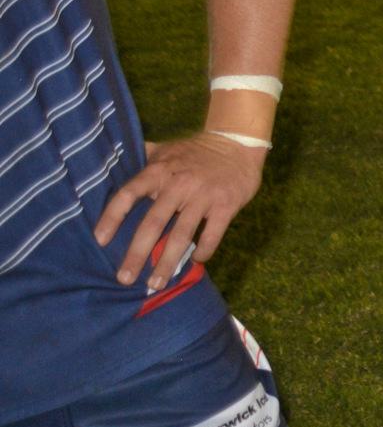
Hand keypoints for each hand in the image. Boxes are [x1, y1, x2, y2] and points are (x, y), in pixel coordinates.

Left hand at [93, 132, 265, 289]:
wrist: (238, 143)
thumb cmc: (195, 151)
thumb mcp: (166, 149)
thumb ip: (141, 158)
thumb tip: (110, 160)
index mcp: (159, 171)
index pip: (128, 194)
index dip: (112, 217)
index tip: (100, 241)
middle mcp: (179, 183)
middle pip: (153, 223)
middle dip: (137, 254)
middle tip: (124, 278)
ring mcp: (203, 195)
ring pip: (182, 234)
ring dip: (167, 262)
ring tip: (157, 283)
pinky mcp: (226, 204)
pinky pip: (212, 234)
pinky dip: (203, 250)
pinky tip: (196, 261)